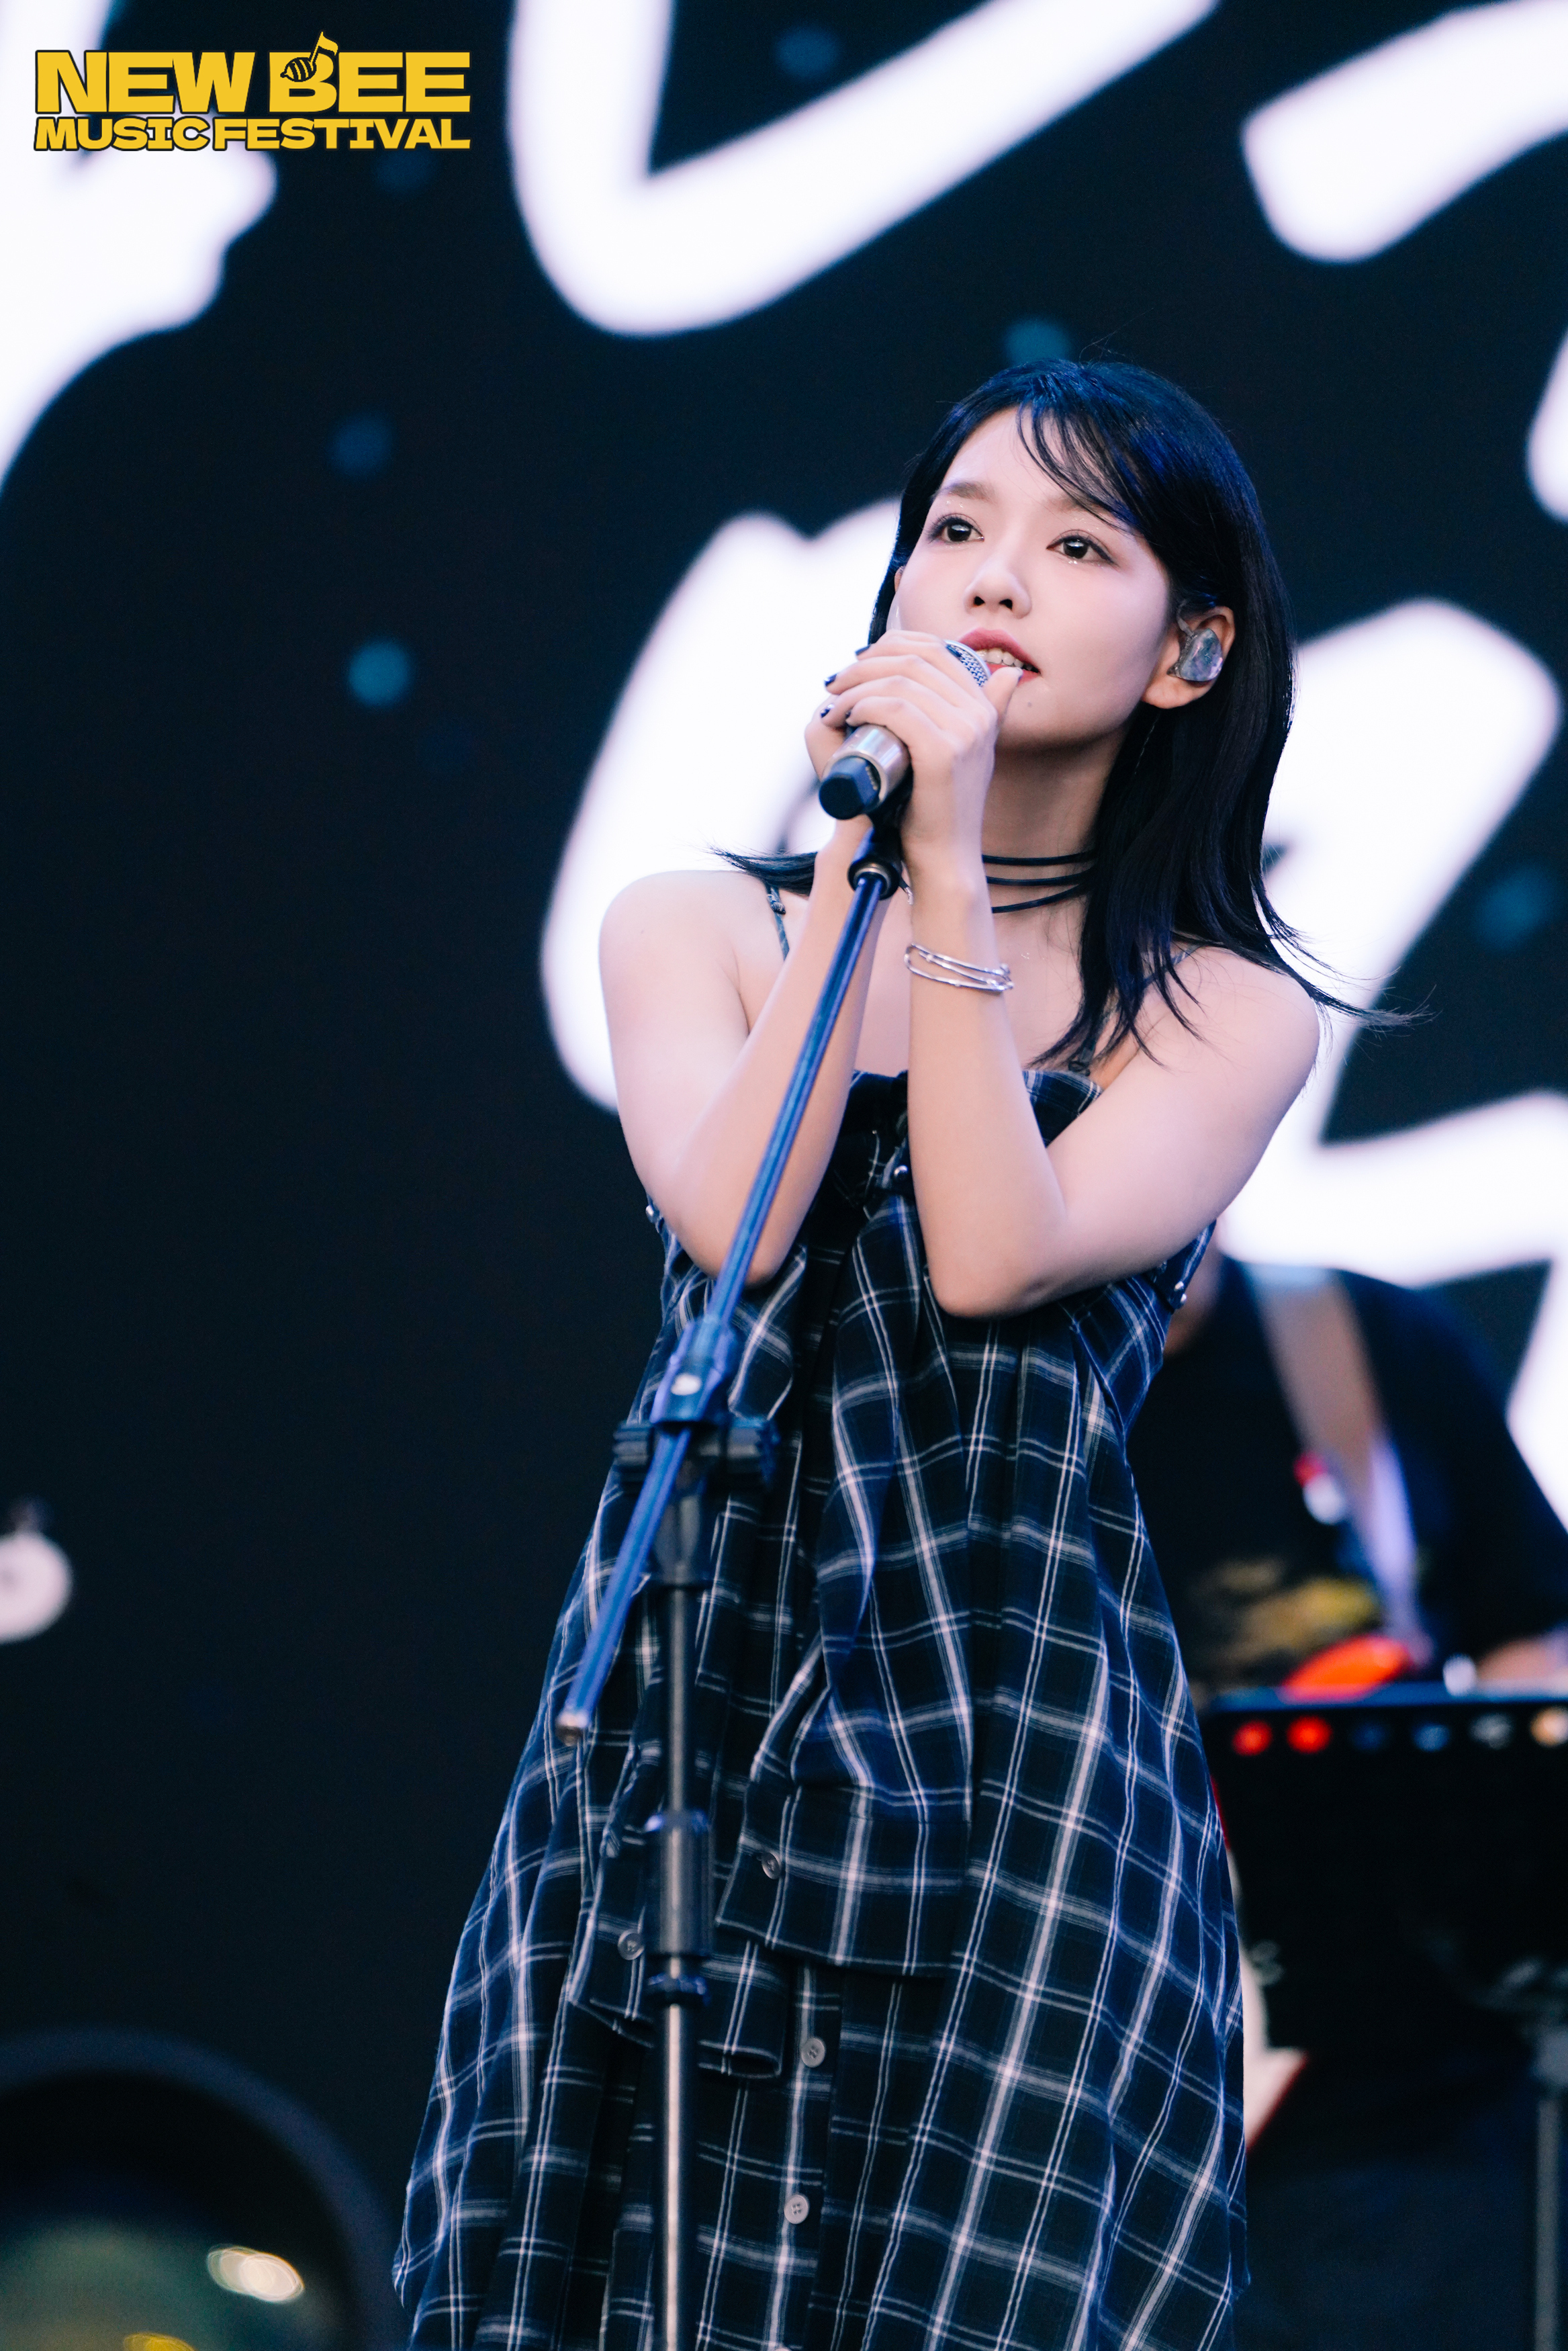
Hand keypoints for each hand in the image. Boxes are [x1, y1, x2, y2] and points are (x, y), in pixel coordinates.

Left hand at [804, 633, 1022, 883]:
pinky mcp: (944, 753)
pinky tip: (847, 715)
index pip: (934, 650)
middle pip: (915, 661)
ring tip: (834, 704)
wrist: (944, 858)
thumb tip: (1008, 676)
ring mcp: (966, 733)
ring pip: (901, 683)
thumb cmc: (936, 808)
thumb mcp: (963, 753)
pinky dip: (864, 705)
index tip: (855, 666)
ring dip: (856, 685)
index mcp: (983, 708)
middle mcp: (980, 714)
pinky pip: (897, 710)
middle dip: (865, 664)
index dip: (888, 647)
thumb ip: (985, 713)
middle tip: (834, 684)